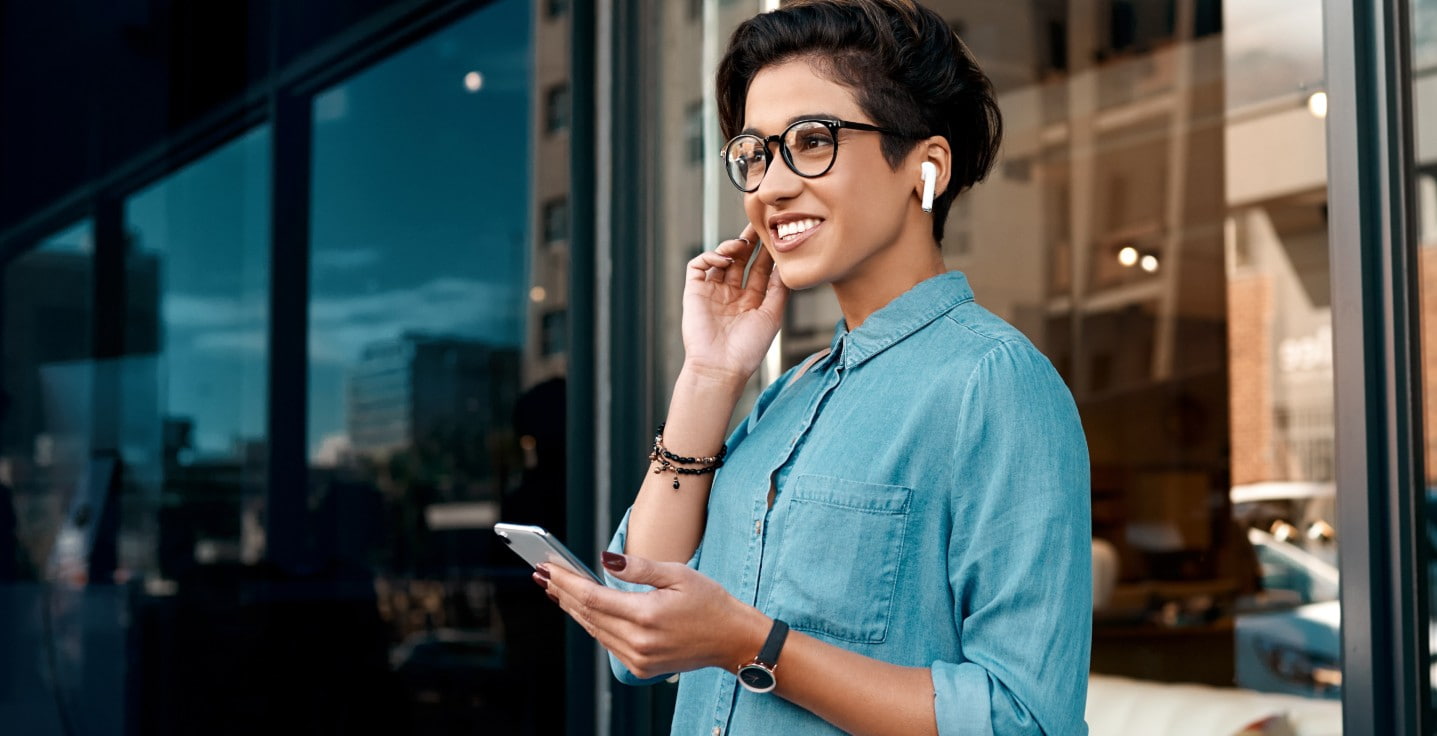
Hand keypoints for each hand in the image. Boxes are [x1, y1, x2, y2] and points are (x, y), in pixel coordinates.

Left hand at [537, 552, 764, 679]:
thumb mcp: (678, 574)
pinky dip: (593, 624)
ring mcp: (639, 660)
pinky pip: (608, 643)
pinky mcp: (641, 669)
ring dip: (574, 609)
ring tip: (557, 589)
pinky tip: (583, 609)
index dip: (566, 582)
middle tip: (542, 574)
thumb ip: (638, 568)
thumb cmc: (710, 602)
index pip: (593, 597)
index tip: (547, 567)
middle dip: (563, 593)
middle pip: (588, 615)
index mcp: (647, 616)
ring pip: (595, 631)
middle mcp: (639, 642)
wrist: (732, 640)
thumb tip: (603, 560)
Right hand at [682, 224, 788, 384]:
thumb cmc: (748, 349)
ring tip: (741, 244)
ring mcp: (712, 293)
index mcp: (751, 302)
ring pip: (720, 259)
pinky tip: (722, 260)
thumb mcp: (772, 317)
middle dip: (749, 242)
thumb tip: (785, 266)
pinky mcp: (694, 292)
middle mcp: (731, 295)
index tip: (776, 238)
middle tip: (758, 225)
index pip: (760, 270)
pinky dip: (709, 257)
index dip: (767, 254)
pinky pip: (698, 266)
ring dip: (730, 247)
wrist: (720, 367)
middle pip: (740, 260)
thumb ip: (779, 290)